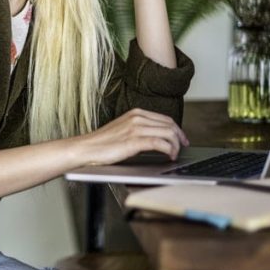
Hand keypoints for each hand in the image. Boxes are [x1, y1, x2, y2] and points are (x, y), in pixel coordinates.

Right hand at [74, 108, 188, 165]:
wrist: (86, 148)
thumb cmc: (103, 143)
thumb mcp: (124, 130)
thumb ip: (139, 129)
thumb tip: (157, 137)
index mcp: (136, 113)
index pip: (165, 118)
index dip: (177, 130)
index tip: (182, 139)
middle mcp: (137, 117)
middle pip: (170, 124)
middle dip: (180, 137)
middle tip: (183, 147)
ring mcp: (136, 128)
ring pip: (168, 133)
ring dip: (176, 145)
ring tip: (174, 154)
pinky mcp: (134, 141)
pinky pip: (160, 143)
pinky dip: (169, 150)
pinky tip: (169, 156)